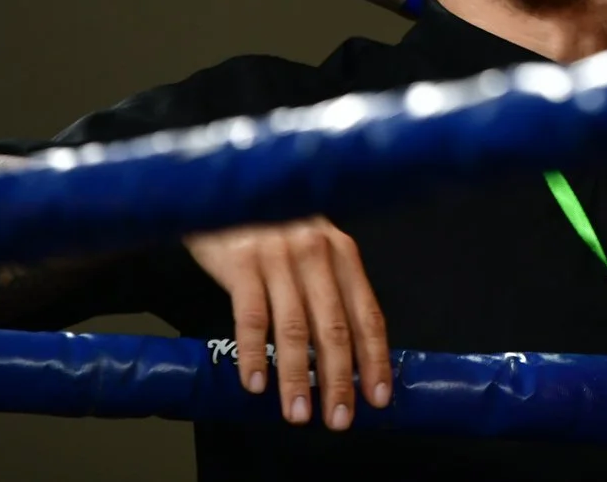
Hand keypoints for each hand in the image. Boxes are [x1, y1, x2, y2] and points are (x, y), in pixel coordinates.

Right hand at [185, 217, 390, 428]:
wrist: (227, 188)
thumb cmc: (272, 224)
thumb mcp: (313, 245)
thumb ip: (331, 286)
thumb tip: (351, 350)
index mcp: (342, 252)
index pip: (367, 314)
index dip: (375, 358)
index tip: (379, 395)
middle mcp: (316, 253)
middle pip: (334, 327)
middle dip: (340, 379)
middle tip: (340, 418)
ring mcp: (278, 257)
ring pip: (294, 329)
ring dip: (297, 377)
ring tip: (298, 413)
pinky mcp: (242, 263)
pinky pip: (250, 318)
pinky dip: (254, 354)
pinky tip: (255, 383)